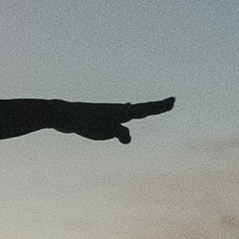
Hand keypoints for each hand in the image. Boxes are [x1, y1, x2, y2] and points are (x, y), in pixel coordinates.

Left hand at [56, 96, 174, 144]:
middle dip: (157, 107)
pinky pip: (120, 114)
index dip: (160, 107)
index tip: (173, 100)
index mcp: (122, 112)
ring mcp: (111, 112)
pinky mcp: (102, 116)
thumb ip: (118, 133)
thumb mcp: (104, 130)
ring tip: (151, 107)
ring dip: (143, 109)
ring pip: (131, 111)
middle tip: (171, 102)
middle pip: (142, 108)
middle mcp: (118, 110)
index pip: (146, 109)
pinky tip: (125, 111)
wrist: (64, 115)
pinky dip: (127, 112)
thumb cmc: (84, 122)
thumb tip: (127, 138)